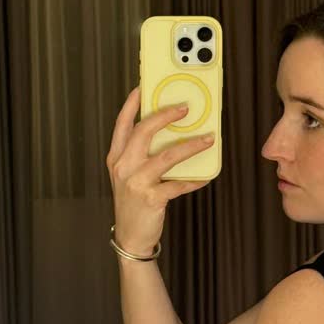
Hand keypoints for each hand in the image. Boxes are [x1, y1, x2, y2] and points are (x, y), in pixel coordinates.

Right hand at [106, 86, 214, 256]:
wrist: (130, 236)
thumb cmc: (133, 203)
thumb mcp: (129, 175)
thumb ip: (141, 155)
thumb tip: (169, 133)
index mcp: (116, 158)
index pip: (122, 124)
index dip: (132, 104)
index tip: (142, 87)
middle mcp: (123, 167)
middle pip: (144, 132)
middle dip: (165, 116)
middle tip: (185, 108)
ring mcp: (135, 182)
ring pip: (166, 156)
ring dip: (190, 146)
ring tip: (207, 139)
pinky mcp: (151, 198)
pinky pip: (178, 184)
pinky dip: (194, 179)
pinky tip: (206, 175)